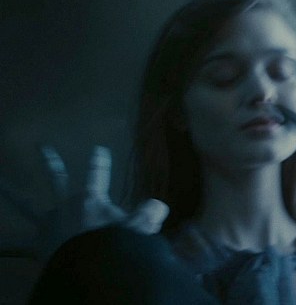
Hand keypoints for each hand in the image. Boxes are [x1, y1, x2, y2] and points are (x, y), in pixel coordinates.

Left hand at [0, 145, 168, 260]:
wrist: (88, 269)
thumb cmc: (113, 246)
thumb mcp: (139, 229)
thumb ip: (149, 214)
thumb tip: (159, 206)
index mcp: (91, 200)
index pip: (98, 174)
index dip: (99, 161)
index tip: (98, 148)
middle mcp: (66, 206)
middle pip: (57, 179)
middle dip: (50, 162)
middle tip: (41, 147)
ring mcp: (49, 224)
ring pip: (28, 206)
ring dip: (14, 194)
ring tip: (1, 184)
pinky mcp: (38, 243)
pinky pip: (21, 243)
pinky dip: (13, 244)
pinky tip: (7, 243)